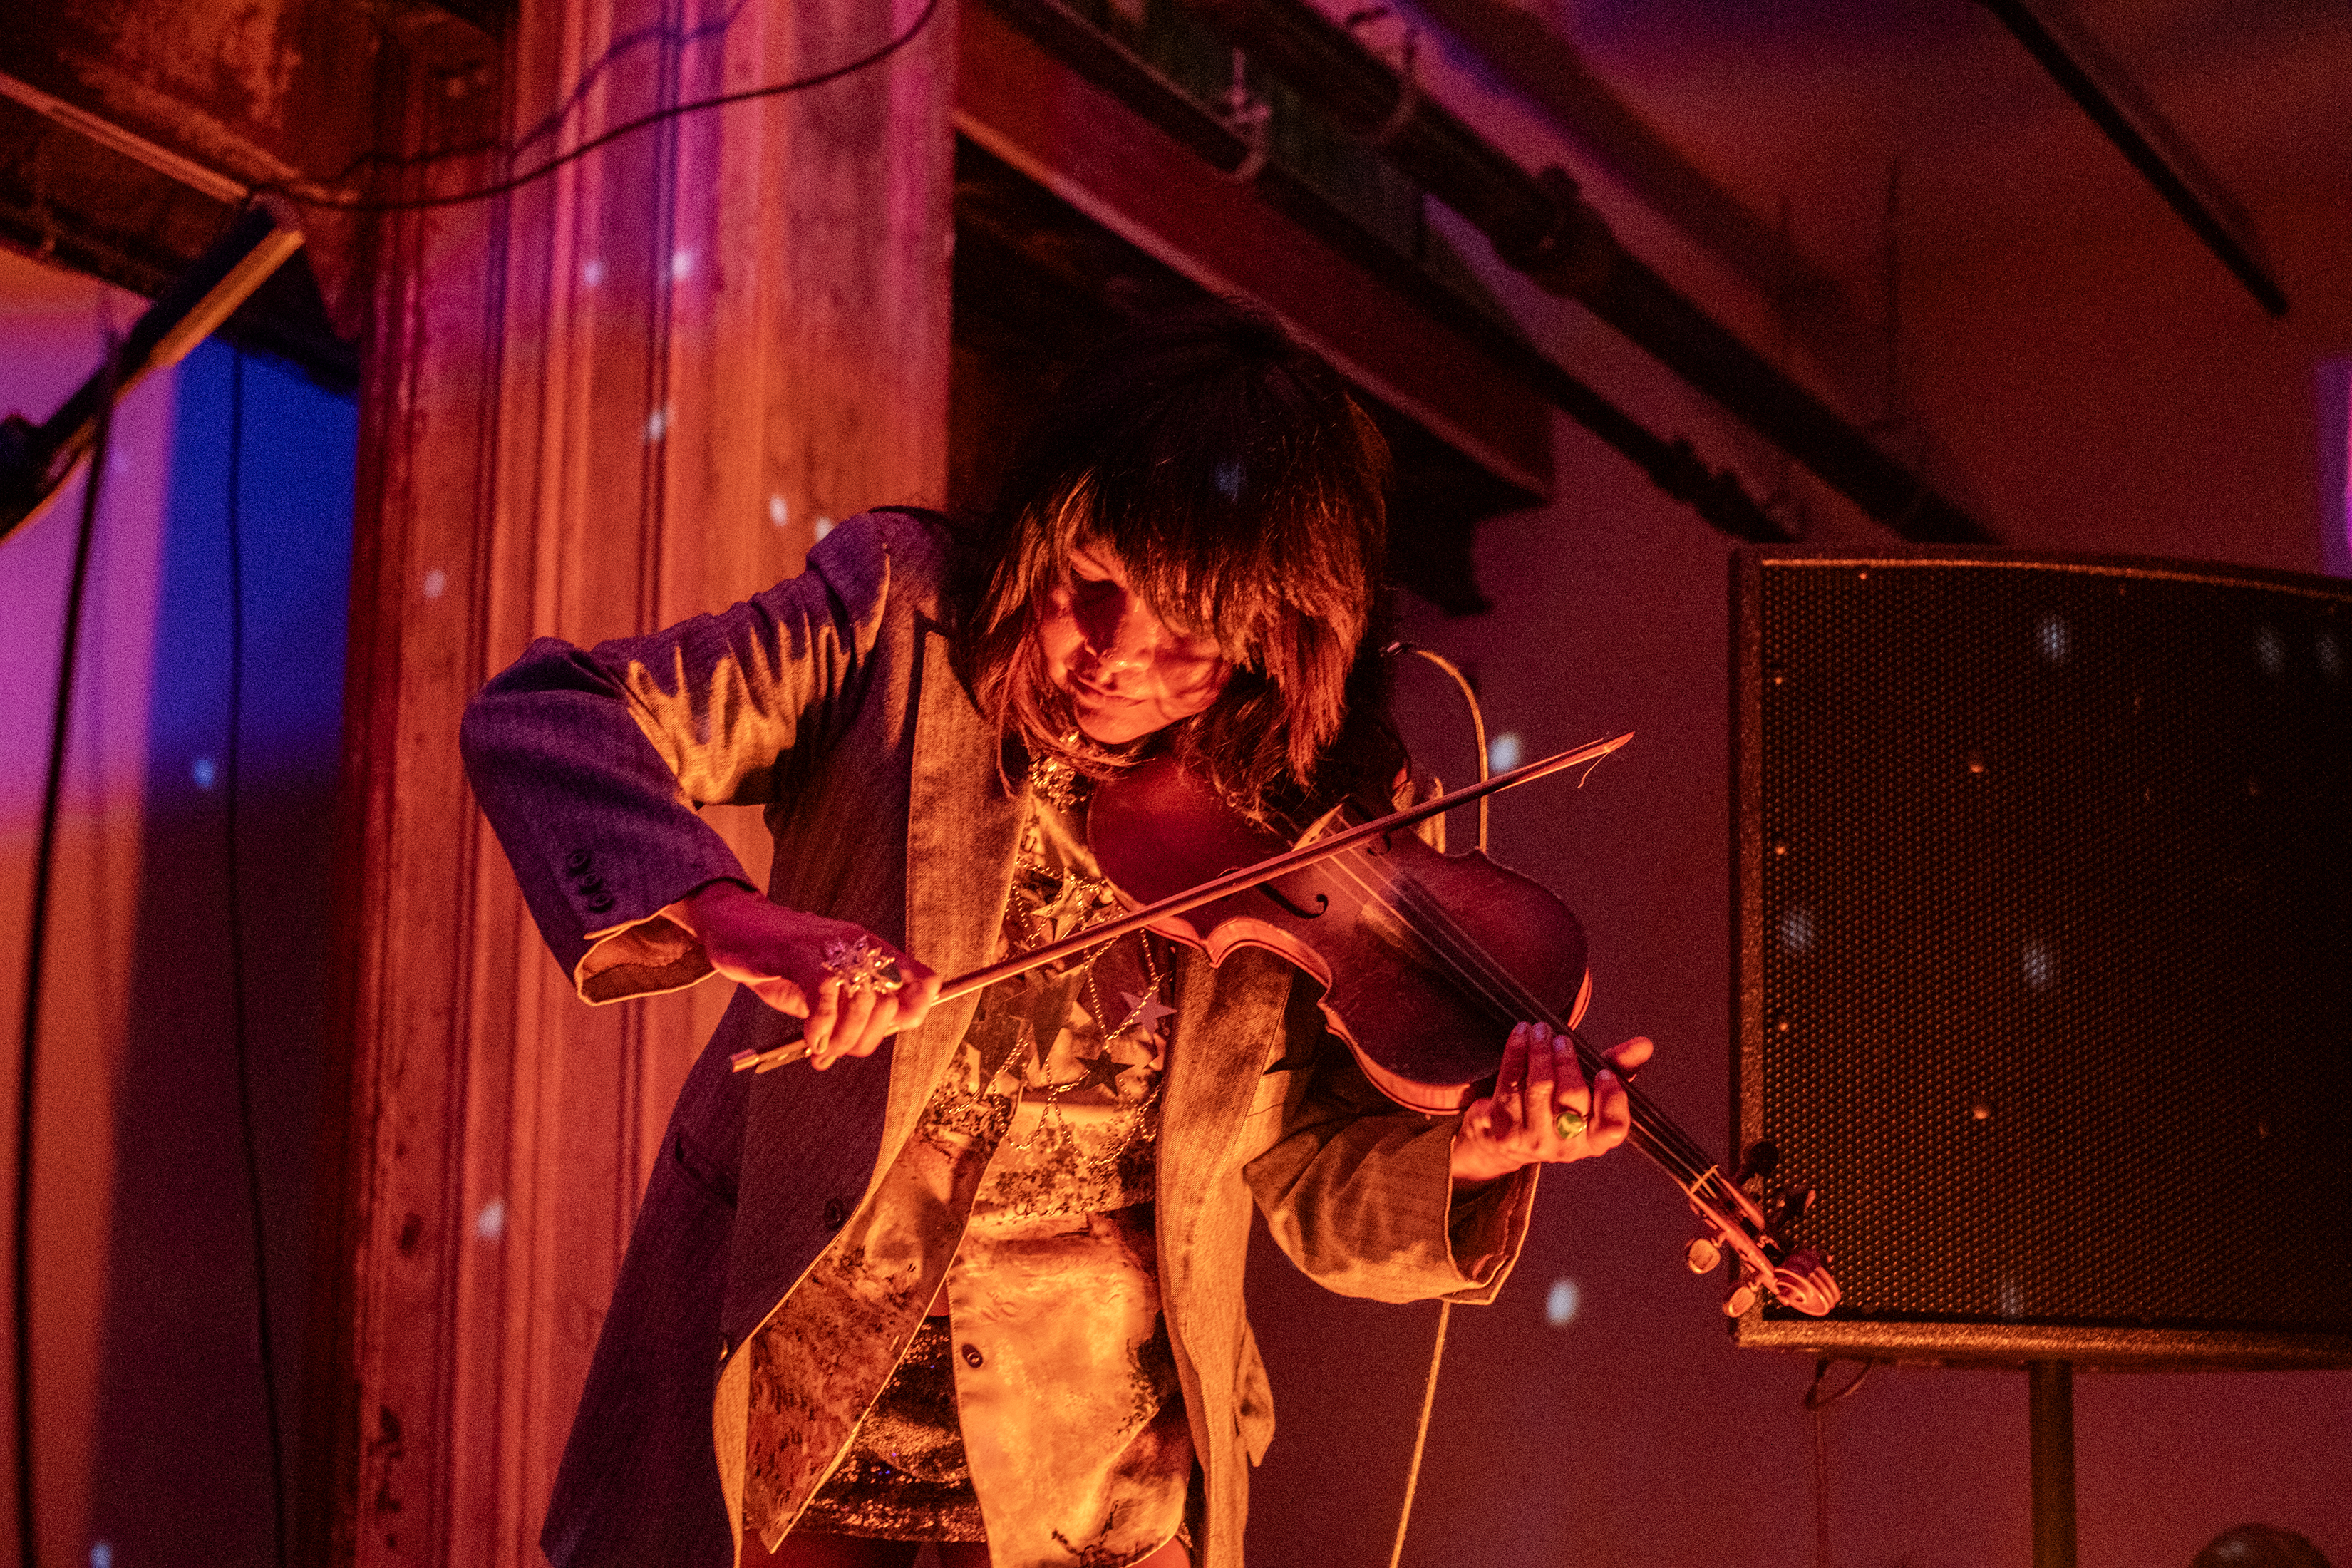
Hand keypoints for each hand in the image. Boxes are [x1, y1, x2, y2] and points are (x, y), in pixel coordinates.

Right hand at [669, 882, 938, 1067]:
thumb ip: (848, 1010)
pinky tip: (810, 1038)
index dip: (912, 1015)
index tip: (881, 1033)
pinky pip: (825, 996)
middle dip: (864, 1039)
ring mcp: (830, 947)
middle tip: (837, 1051)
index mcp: (872, 951)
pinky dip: (820, 1027)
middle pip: (890, 1005)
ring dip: (842, 1039)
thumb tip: (860, 1045)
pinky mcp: (797, 953)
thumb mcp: (824, 987)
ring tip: (821, 1049)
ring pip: (862, 1002)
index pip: (924, 983)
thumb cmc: (780, 959)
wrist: (733, 924)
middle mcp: (859, 946)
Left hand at [1449, 1022, 1651, 1186]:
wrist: (1506, 1140)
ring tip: (1541, 1030)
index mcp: (1595, 1140)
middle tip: (1561, 1038)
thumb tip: (1643, 1045)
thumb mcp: (1592, 1092)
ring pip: (1540, 1087)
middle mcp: (1567, 1145)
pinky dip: (1516, 1053)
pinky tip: (1521, 1035)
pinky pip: (1511, 1083)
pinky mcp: (1505, 1128)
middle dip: (1567, 1060)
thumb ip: (1620, 1068)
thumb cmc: (1559, 1108)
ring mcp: (1533, 1140)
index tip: (1605, 1073)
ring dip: (1540, 1051)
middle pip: (1572, 1097)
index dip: (1611, 1100)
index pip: (1613, 1127)